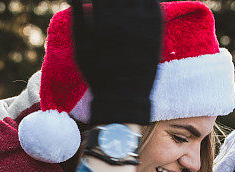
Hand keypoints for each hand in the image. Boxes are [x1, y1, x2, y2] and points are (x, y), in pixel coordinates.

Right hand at [71, 0, 162, 125]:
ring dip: (129, 0)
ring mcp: (142, 22)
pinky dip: (144, 1)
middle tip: (111, 7)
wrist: (125, 98)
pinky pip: (152, 2)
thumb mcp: (80, 48)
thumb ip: (78, 17)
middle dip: (113, 0)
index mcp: (102, 21)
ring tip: (122, 7)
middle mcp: (123, 18)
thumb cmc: (98, 74)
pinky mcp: (157, 27)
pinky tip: (137, 6)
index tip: (98, 3)